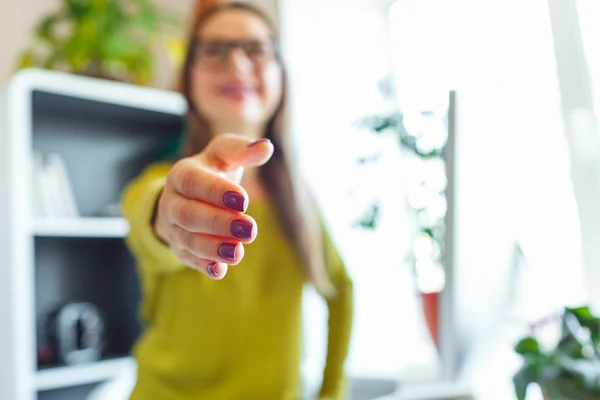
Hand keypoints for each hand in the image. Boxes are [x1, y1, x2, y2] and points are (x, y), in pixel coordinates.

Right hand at [154, 134, 273, 278]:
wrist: (188, 196)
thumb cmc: (213, 171)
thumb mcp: (223, 155)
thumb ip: (241, 150)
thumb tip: (265, 146)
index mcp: (182, 174)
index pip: (194, 182)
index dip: (217, 192)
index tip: (244, 200)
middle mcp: (172, 202)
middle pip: (188, 215)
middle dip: (218, 223)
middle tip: (250, 229)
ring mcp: (174, 228)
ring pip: (188, 240)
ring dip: (213, 248)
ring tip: (238, 252)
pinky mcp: (181, 249)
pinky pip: (189, 260)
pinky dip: (204, 266)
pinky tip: (220, 270)